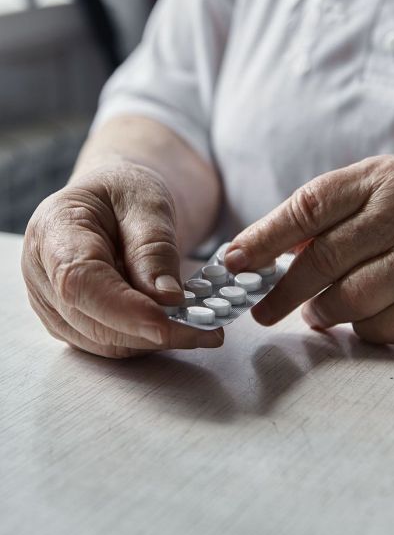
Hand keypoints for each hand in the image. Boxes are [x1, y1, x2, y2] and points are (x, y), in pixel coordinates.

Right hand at [22, 162, 223, 357]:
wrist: (113, 198)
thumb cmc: (127, 191)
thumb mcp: (149, 203)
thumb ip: (154, 248)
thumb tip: (167, 299)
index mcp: (54, 230)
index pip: (80, 281)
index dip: (124, 310)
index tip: (168, 324)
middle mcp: (41, 272)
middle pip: (92, 320)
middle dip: (154, 333)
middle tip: (211, 329)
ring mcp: (52, 302)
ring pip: (103, 341)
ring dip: (155, 341)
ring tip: (203, 327)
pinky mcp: (71, 320)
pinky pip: (110, 343)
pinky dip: (148, 340)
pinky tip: (180, 326)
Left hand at [225, 155, 393, 344]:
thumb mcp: (375, 194)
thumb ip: (325, 218)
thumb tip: (261, 252)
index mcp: (383, 178)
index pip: (310, 207)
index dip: (265, 237)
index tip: (233, 261)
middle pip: (326, 259)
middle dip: (283, 290)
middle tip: (262, 310)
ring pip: (352, 298)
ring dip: (323, 311)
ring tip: (317, 311)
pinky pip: (382, 326)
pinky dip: (362, 327)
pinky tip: (367, 314)